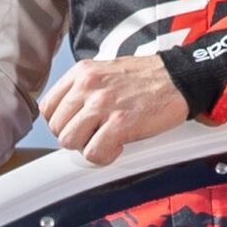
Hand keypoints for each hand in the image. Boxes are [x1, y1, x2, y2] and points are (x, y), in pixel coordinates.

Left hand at [36, 54, 193, 167]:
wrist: (179, 77)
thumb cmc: (146, 78)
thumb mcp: (104, 71)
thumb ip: (82, 89)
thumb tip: (67, 115)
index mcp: (82, 73)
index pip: (47, 107)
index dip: (61, 123)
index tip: (77, 125)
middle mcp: (88, 86)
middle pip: (57, 127)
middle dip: (75, 137)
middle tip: (96, 134)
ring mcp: (103, 104)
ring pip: (70, 141)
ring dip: (87, 146)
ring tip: (107, 139)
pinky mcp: (120, 123)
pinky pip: (94, 153)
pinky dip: (105, 156)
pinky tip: (119, 146)